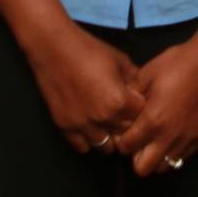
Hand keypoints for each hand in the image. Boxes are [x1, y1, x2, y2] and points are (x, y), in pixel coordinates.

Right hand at [24, 25, 149, 154]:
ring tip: (108, 124)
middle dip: (128, 127)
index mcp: (119, 102)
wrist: (54, 49)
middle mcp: (102, 119)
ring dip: (109, 137)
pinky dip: (88, 141)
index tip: (137, 105)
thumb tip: (144, 93)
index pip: (141, 119)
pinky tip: (90, 127)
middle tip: (124, 117)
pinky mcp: (65, 128)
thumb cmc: (90, 50)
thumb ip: (135, 81)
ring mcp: (82, 126)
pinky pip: (82, 147)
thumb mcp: (121, 61)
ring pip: (105, 147)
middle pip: (125, 136)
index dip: (141, 112)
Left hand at [122, 35, 197, 176]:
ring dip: (156, 156)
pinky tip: (173, 134)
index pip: (127, 147)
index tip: (124, 132)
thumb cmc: (178, 63)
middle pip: (144, 168)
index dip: (122, 141)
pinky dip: (174, 151)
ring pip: (165, 166)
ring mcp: (188, 138)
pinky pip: (183, 156)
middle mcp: (170, 135)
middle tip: (138, 140)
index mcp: (153, 120)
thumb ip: (131, 95)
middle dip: (136, 157)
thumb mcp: (146, 74)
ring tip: (156, 139)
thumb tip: (121, 108)